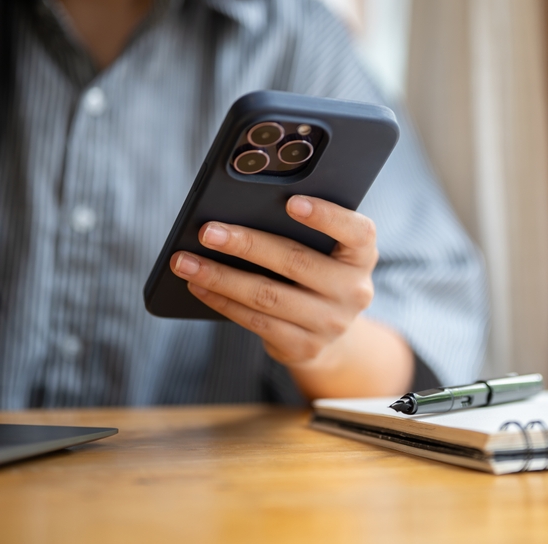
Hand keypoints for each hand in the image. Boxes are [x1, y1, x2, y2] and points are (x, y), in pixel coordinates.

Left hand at [169, 195, 378, 366]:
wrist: (331, 329)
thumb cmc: (317, 271)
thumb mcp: (325, 249)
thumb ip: (302, 231)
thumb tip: (239, 212)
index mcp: (362, 256)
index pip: (357, 232)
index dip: (326, 216)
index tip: (291, 202)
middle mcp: (354, 290)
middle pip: (296, 262)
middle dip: (247, 245)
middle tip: (208, 231)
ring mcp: (331, 323)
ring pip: (268, 296)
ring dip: (220, 277)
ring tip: (185, 261)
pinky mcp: (305, 347)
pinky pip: (256, 322)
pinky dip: (222, 301)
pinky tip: (198, 286)